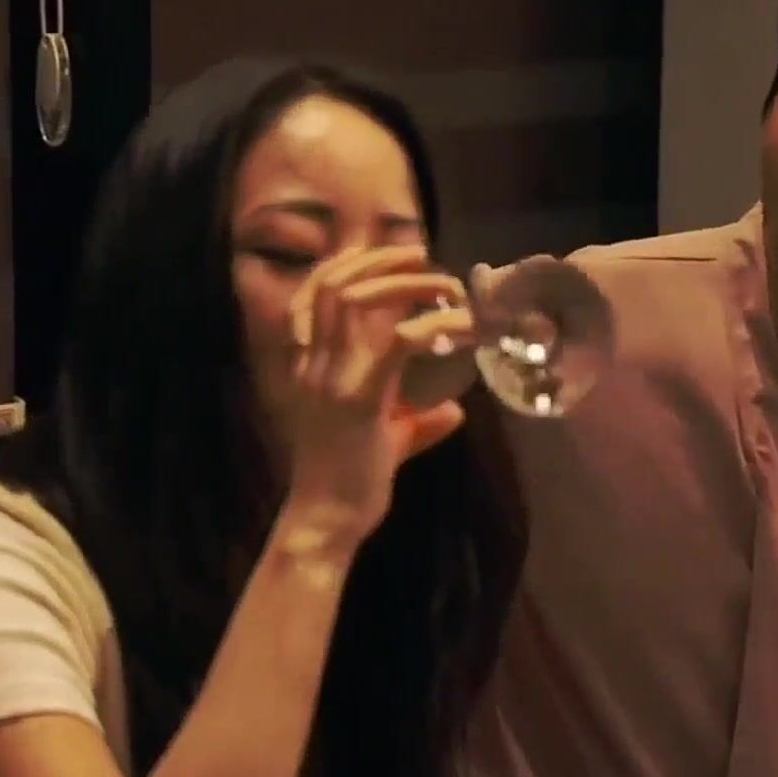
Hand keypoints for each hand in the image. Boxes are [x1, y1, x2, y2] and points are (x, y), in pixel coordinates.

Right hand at [284, 244, 473, 538]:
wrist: (327, 519)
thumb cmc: (351, 483)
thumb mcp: (385, 441)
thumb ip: (414, 419)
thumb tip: (453, 412)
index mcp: (312, 366)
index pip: (315, 294)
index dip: (348, 264)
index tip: (389, 257)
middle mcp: (315, 364)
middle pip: (334, 284)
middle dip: (381, 261)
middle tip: (424, 256)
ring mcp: (332, 379)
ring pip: (357, 300)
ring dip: (407, 282)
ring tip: (445, 287)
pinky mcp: (360, 399)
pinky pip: (399, 342)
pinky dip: (436, 326)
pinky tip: (465, 328)